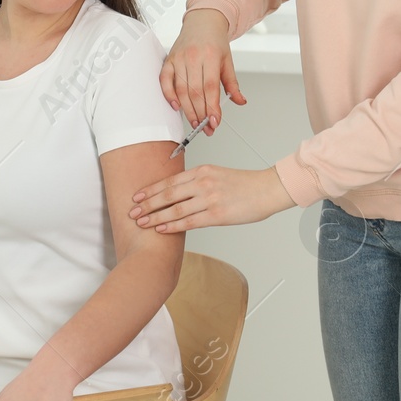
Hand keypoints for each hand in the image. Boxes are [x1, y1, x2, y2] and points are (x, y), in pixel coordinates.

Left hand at [130, 164, 295, 232]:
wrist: (268, 189)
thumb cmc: (245, 184)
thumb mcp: (218, 174)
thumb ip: (198, 181)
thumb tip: (179, 192)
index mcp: (202, 171)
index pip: (170, 181)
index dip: (151, 189)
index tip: (137, 196)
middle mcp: (203, 183)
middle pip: (168, 194)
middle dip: (147, 204)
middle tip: (132, 211)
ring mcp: (210, 198)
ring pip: (175, 209)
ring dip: (156, 217)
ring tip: (142, 223)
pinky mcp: (217, 214)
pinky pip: (190, 221)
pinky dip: (173, 225)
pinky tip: (162, 229)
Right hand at [162, 9, 246, 132]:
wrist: (203, 21)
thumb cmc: (215, 41)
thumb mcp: (228, 61)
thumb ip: (232, 84)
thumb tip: (240, 101)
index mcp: (210, 56)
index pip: (211, 88)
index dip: (212, 108)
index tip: (215, 122)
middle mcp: (193, 57)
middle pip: (195, 92)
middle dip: (201, 114)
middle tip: (206, 128)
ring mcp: (179, 58)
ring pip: (180, 89)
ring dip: (187, 109)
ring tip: (196, 122)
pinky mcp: (169, 60)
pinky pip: (165, 80)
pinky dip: (169, 95)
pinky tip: (176, 106)